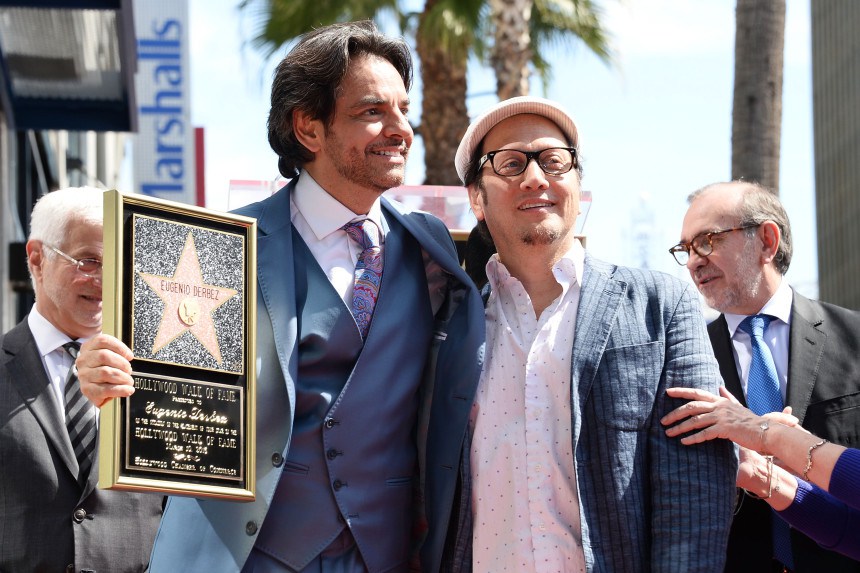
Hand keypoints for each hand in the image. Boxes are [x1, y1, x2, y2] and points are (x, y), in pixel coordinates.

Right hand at [76, 333, 134, 407]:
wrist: (96, 388)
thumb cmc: (106, 368)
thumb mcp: (108, 355)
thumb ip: (117, 351)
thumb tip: (128, 356)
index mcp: (88, 348)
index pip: (103, 340)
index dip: (120, 347)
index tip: (130, 356)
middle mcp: (83, 360)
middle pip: (104, 356)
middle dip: (122, 363)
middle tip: (129, 370)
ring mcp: (83, 375)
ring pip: (105, 372)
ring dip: (123, 377)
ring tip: (129, 380)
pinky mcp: (87, 390)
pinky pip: (106, 389)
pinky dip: (121, 390)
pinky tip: (128, 390)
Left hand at [661, 386, 797, 451]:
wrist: (766, 432)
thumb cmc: (752, 422)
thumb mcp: (738, 406)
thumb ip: (728, 398)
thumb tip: (720, 387)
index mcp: (721, 401)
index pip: (697, 393)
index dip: (682, 392)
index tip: (667, 392)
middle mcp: (719, 407)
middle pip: (691, 407)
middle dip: (675, 414)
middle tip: (662, 421)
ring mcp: (722, 417)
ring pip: (695, 421)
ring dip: (679, 427)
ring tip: (668, 433)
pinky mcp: (725, 429)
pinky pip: (704, 433)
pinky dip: (693, 438)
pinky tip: (683, 442)